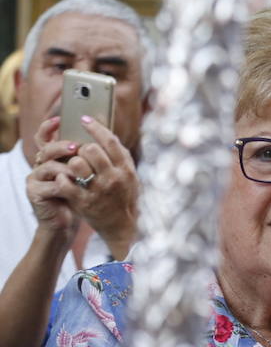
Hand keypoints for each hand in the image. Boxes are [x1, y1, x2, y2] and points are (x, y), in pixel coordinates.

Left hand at [33, 115, 138, 258]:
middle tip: (79, 151)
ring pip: (77, 163)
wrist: (123, 227)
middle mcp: (114, 178)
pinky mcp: (84, 202)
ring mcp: (99, 190)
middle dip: (81, 148)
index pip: (110, 141)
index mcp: (126, 170)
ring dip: (71, 162)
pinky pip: (67, 183)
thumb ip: (120, 157)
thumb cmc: (124, 198)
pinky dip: (63, 178)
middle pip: (91, 150)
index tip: (83, 119)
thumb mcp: (130, 177)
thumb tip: (106, 134)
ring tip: (73, 167)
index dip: (95, 127)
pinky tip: (64, 178)